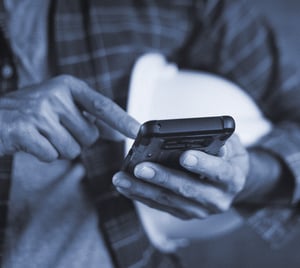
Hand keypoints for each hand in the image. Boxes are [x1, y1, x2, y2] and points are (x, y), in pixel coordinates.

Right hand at [0, 75, 138, 160]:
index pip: (102, 105)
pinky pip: (52, 155)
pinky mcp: (24, 130)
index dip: (122, 119)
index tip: (138, 130)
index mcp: (67, 86)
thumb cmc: (31, 114)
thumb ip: (92, 119)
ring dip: (59, 148)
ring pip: (72, 149)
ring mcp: (38, 110)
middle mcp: (55, 94)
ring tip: (42, 135)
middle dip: (76, 140)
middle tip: (54, 130)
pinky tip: (31, 142)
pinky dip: (44, 154)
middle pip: (89, 135)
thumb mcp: (62, 108)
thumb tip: (120, 133)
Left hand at [113, 134, 248, 218]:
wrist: (228, 183)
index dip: (202, 164)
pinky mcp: (183, 213)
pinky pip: (160, 206)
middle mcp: (217, 199)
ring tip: (122, 178)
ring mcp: (199, 210)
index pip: (219, 171)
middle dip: (162, 178)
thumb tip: (204, 138)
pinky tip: (125, 186)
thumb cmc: (226, 158)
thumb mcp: (231, 145)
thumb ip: (221, 140)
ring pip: (168, 200)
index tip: (184, 156)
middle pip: (187, 189)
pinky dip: (141, 196)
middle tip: (141, 168)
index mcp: (232, 178)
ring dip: (142, 189)